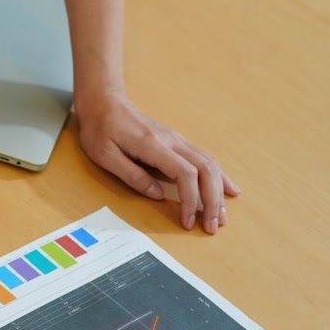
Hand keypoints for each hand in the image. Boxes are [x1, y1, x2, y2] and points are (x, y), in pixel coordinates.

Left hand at [75, 90, 238, 233]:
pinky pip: (205, 159)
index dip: (190, 199)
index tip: (187, 221)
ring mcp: (177, 139)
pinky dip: (219, 176)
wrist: (104, 103)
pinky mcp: (177, 142)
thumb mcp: (104, 155)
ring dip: (219, 191)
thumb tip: (158, 195)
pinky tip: (229, 189)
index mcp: (153, 144)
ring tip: (221, 215)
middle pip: (206, 170)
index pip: (185, 173)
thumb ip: (131, 175)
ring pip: (210, 164)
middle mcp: (172, 140)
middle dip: (212, 200)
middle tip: (212, 226)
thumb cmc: (100, 129)